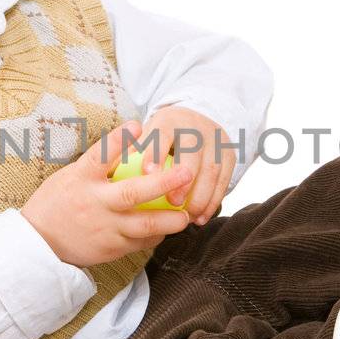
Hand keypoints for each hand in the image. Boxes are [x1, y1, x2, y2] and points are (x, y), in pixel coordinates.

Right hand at [21, 120, 196, 267]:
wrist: (38, 245)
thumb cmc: (57, 204)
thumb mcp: (70, 177)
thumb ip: (97, 165)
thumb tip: (128, 143)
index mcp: (80, 179)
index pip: (100, 155)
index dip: (119, 139)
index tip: (138, 124)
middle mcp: (94, 203)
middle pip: (133, 192)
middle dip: (163, 182)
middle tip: (186, 173)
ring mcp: (105, 228)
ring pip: (144, 225)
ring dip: (170, 220)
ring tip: (186, 216)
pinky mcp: (111, 249)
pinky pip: (141, 242)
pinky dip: (156, 235)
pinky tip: (166, 229)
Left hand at [137, 105, 237, 225]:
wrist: (198, 120)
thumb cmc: (161, 138)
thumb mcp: (146, 136)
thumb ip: (132, 153)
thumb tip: (110, 177)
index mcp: (169, 120)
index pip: (162, 134)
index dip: (156, 152)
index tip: (147, 174)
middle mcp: (195, 127)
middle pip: (192, 152)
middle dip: (183, 178)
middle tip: (173, 202)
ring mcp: (216, 140)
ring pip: (211, 168)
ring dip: (201, 196)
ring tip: (189, 218)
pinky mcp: (229, 154)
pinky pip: (224, 179)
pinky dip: (213, 200)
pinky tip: (201, 218)